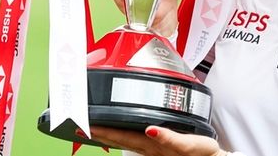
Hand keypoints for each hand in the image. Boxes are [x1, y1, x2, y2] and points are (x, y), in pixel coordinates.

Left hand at [88, 125, 226, 155]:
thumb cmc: (201, 152)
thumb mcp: (187, 144)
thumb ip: (168, 138)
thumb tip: (150, 129)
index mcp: (152, 144)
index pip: (121, 136)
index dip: (103, 130)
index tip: (85, 125)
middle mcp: (147, 147)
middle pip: (117, 139)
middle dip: (97, 132)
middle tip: (77, 124)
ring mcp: (150, 149)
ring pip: (122, 140)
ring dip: (105, 135)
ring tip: (89, 128)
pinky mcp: (156, 148)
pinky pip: (133, 142)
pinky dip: (119, 138)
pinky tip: (111, 134)